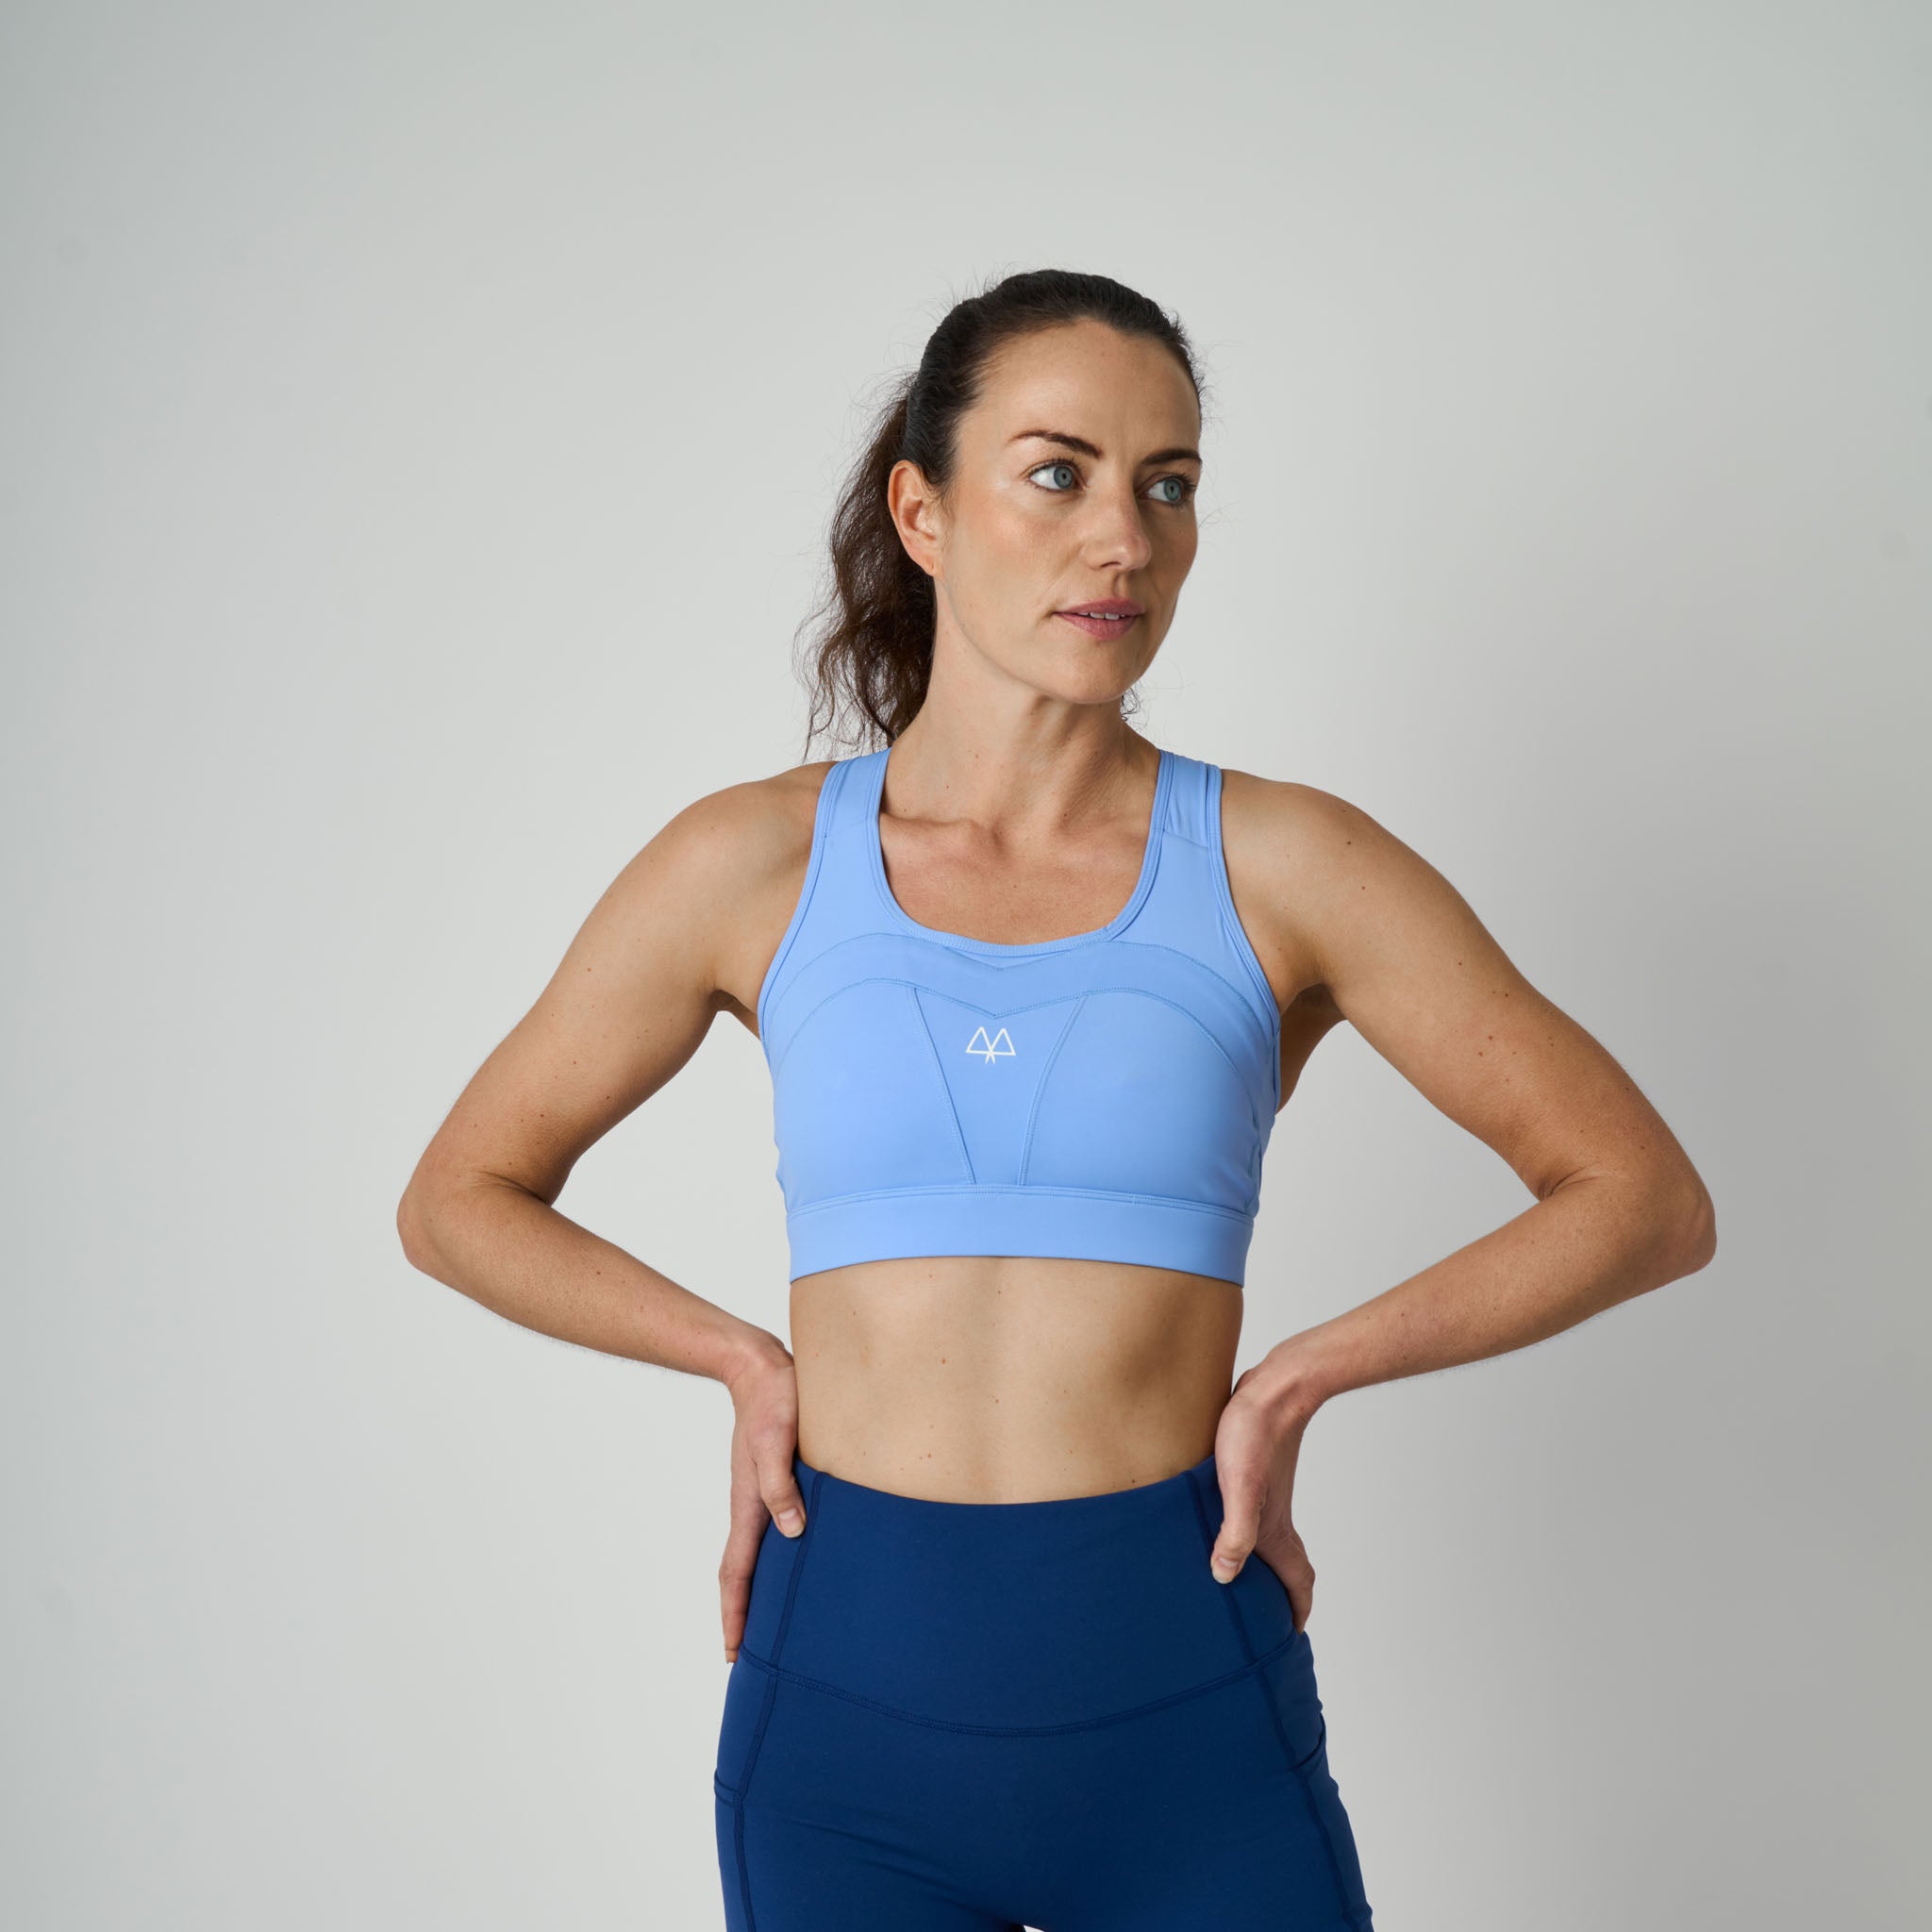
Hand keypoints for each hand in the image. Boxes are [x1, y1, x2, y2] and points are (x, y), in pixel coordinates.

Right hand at [719, 1335, 808, 1663]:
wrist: (762, 1366)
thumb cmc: (774, 1400)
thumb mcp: (778, 1440)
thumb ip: (781, 1485)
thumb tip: (792, 1532)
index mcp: (749, 1504)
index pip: (737, 1572)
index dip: (735, 1614)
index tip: (733, 1653)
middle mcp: (753, 1506)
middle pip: (743, 1573)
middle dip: (743, 1615)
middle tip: (748, 1657)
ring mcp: (762, 1494)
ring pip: (758, 1554)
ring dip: (759, 1590)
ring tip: (773, 1623)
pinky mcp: (777, 1479)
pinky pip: (773, 1528)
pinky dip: (777, 1556)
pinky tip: (795, 1559)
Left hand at [1207, 1353, 1322, 1632]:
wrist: (1275, 1388)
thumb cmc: (1256, 1435)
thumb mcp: (1240, 1486)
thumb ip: (1236, 1533)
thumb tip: (1224, 1577)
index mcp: (1275, 1529)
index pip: (1297, 1582)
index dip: (1296, 1612)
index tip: (1290, 1637)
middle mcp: (1276, 1517)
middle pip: (1287, 1567)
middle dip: (1281, 1597)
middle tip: (1264, 1620)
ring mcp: (1267, 1495)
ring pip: (1272, 1541)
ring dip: (1264, 1565)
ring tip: (1241, 1580)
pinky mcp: (1254, 1473)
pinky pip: (1256, 1515)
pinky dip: (1247, 1531)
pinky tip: (1220, 1523)